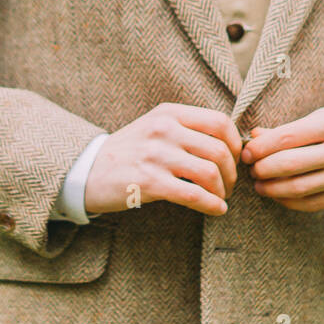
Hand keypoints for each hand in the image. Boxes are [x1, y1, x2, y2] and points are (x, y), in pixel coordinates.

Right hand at [84, 103, 242, 215]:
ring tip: (220, 199)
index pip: (219, 122)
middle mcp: (164, 129)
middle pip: (219, 150)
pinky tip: (216, 210)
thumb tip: (229, 144)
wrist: (87, 171)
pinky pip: (193, 195)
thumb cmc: (129, 151)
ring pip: (210, 173)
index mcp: (169, 113)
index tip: (234, 160)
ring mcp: (155, 155)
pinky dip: (211, 205)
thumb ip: (186, 129)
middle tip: (229, 186)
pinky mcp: (149, 182)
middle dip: (231, 173)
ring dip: (223, 191)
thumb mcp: (155, 126)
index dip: (235, 144)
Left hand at [239, 97, 323, 212]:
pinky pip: (317, 203)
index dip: (259, 148)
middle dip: (262, 169)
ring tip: (260, 184)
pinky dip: (292, 202)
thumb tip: (257, 137)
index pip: (286, 138)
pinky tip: (280, 195)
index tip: (245, 150)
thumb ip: (296, 127)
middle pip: (289, 165)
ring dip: (273, 189)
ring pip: (300, 188)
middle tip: (249, 168)